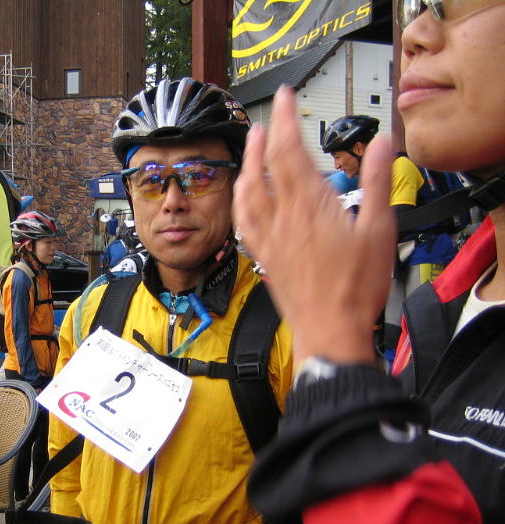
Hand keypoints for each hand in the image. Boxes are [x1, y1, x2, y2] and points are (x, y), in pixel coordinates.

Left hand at [232, 86, 395, 364]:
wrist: (329, 329)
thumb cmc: (354, 287)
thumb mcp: (378, 229)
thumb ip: (375, 182)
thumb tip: (381, 144)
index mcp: (310, 205)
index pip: (288, 150)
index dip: (283, 119)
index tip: (283, 98)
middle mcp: (283, 217)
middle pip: (265, 165)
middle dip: (264, 133)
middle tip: (267, 115)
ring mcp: (268, 237)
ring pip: (247, 191)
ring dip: (246, 163)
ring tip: (249, 146)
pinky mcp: (263, 256)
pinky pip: (241, 221)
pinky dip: (239, 199)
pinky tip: (240, 195)